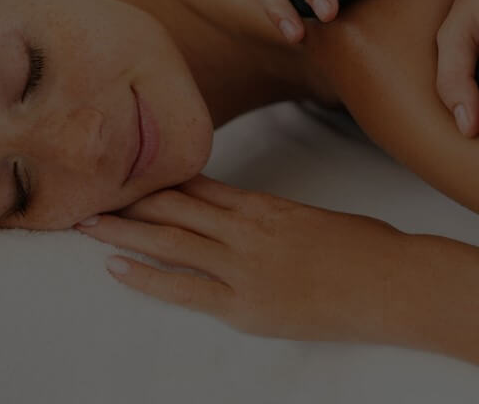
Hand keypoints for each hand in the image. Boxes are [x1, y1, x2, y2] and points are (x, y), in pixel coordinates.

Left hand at [75, 175, 408, 341]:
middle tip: (88, 188)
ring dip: (123, 230)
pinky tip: (115, 267)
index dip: (159, 179)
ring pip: (170, 240)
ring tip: (84, 220)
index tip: (128, 173)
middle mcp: (247, 229)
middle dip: (129, 198)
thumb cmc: (367, 250)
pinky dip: (146, 278)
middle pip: (175, 206)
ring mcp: (244, 266)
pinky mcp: (246, 306)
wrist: (394, 281)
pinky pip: (184, 289)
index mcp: (267, 205)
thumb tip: (252, 219)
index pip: (200, 185)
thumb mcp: (316, 220)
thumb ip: (276, 219)